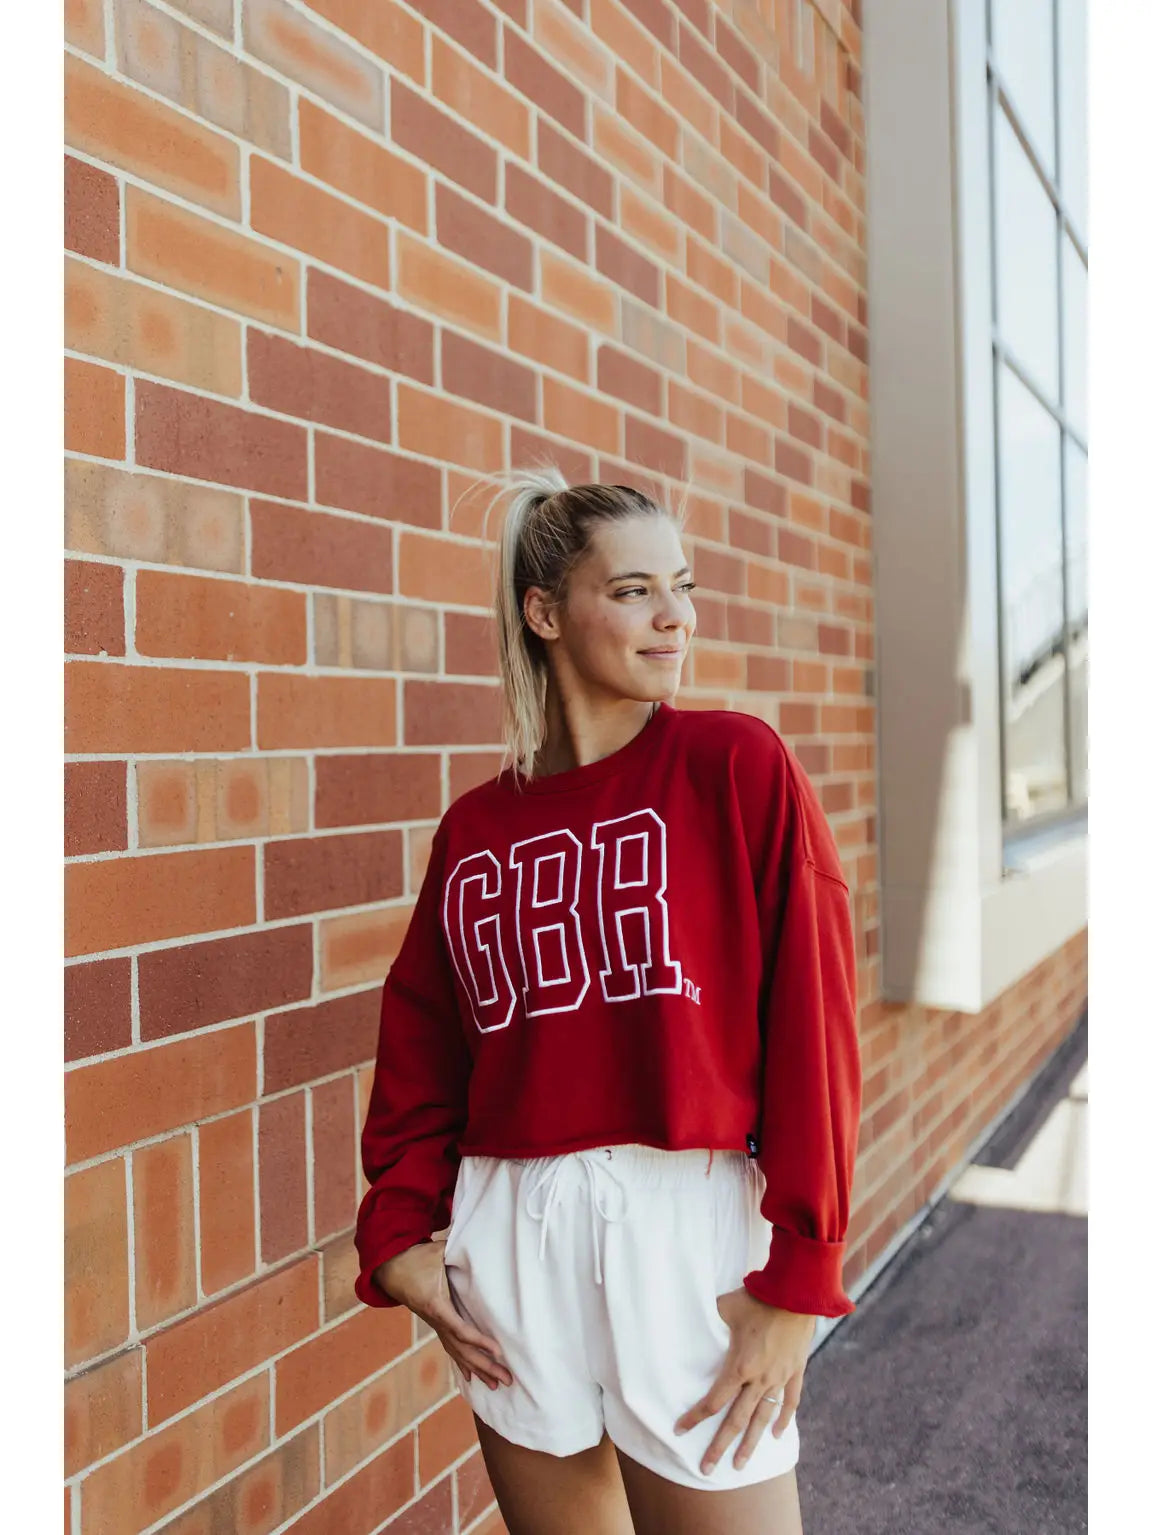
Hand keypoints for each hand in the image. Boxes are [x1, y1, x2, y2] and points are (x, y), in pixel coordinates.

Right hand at [375, 1239, 513, 1391]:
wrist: (391, 1268)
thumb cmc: (416, 1258)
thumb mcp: (437, 1251)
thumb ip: (457, 1249)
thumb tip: (479, 1241)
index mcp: (436, 1305)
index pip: (460, 1329)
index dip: (479, 1341)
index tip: (498, 1351)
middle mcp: (435, 1321)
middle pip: (462, 1349)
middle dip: (485, 1366)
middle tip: (507, 1379)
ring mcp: (435, 1325)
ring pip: (458, 1353)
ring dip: (478, 1370)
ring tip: (496, 1385)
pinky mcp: (435, 1325)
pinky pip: (450, 1348)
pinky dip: (462, 1364)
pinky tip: (472, 1379)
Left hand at [673, 1288, 815, 1474]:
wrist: (796, 1293)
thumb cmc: (757, 1297)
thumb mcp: (725, 1306)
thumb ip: (709, 1317)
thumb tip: (692, 1313)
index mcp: (739, 1367)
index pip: (713, 1400)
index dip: (695, 1417)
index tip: (679, 1431)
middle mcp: (759, 1379)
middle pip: (736, 1421)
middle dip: (719, 1446)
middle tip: (707, 1469)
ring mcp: (779, 1378)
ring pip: (763, 1419)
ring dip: (750, 1443)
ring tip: (740, 1465)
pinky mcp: (795, 1371)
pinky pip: (790, 1402)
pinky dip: (783, 1420)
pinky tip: (777, 1436)